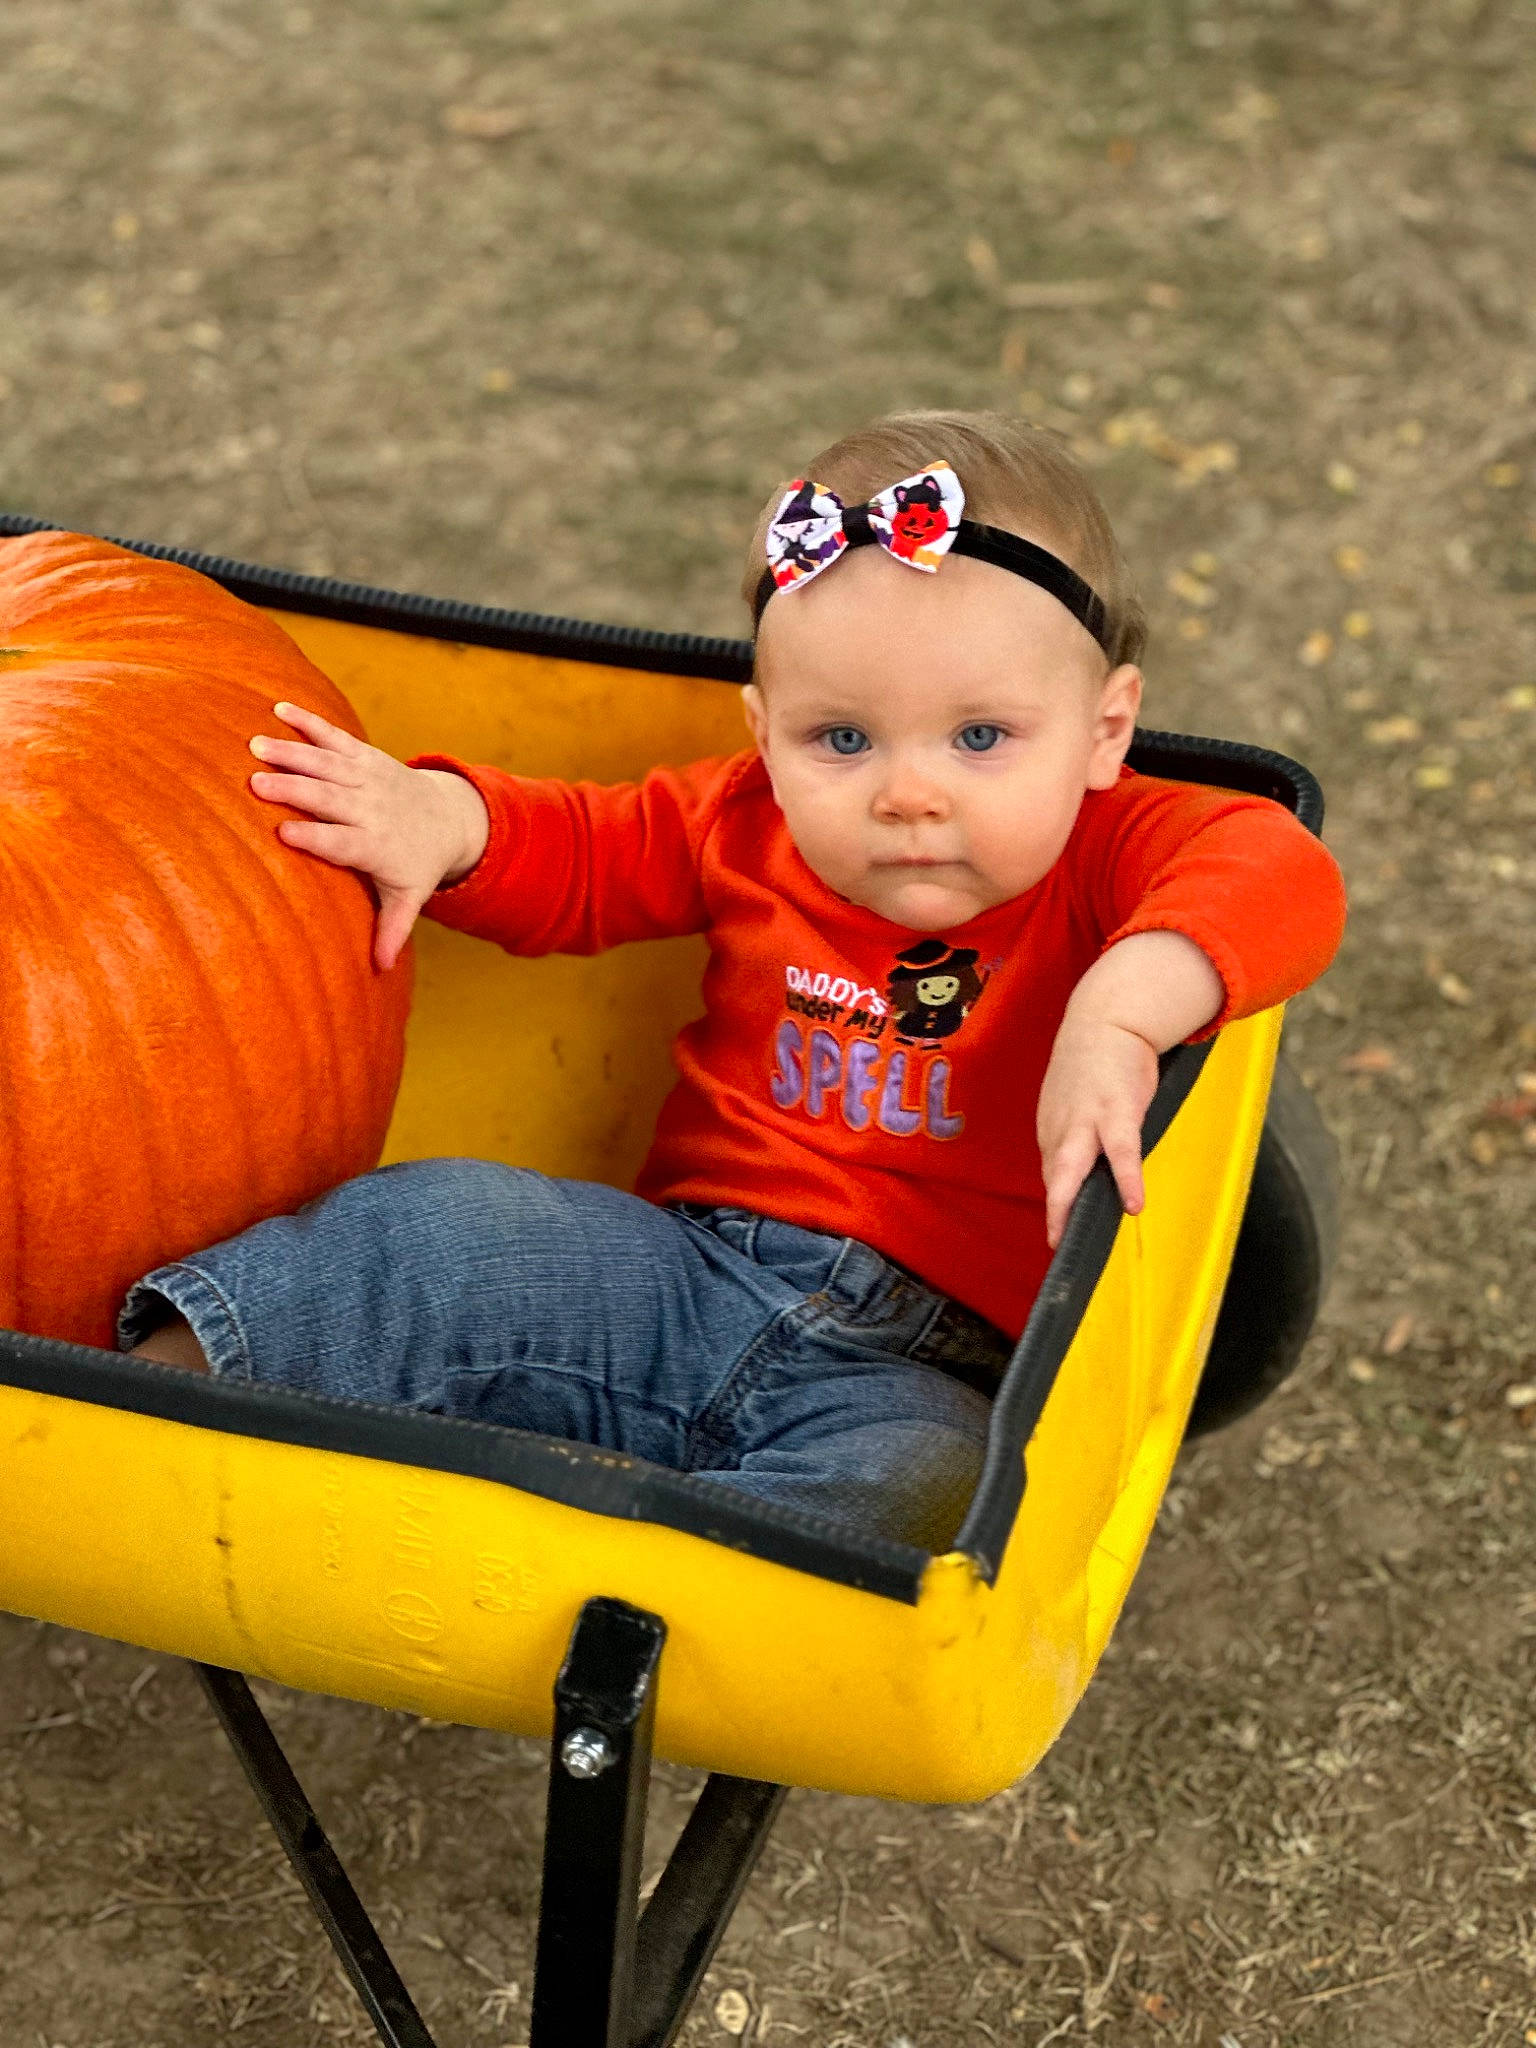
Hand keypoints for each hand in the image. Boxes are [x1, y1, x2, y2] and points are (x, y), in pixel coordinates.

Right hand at [247, 702, 489, 972]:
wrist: (448, 818)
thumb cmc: (416, 865)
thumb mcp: (408, 897)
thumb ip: (392, 930)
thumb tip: (380, 970)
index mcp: (376, 846)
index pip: (343, 842)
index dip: (315, 836)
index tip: (283, 833)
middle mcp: (372, 808)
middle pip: (331, 798)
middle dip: (295, 790)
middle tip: (255, 784)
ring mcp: (369, 777)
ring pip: (329, 764)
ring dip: (293, 753)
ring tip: (255, 746)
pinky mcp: (366, 755)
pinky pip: (336, 736)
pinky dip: (310, 722)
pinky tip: (278, 708)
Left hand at [1036, 930, 1224, 1247]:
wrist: (1106, 1019)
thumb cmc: (1092, 1067)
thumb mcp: (1073, 1105)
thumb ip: (1074, 1139)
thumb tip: (1080, 1175)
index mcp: (1053, 1129)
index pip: (1052, 1176)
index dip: (1057, 1206)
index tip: (1061, 1236)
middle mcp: (1062, 1126)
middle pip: (1053, 1175)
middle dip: (1053, 1211)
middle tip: (1053, 1244)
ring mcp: (1086, 1118)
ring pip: (1072, 1165)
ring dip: (1068, 1199)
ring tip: (1068, 1232)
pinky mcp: (1117, 1109)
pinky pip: (1122, 1151)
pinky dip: (1127, 1178)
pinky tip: (1134, 1204)